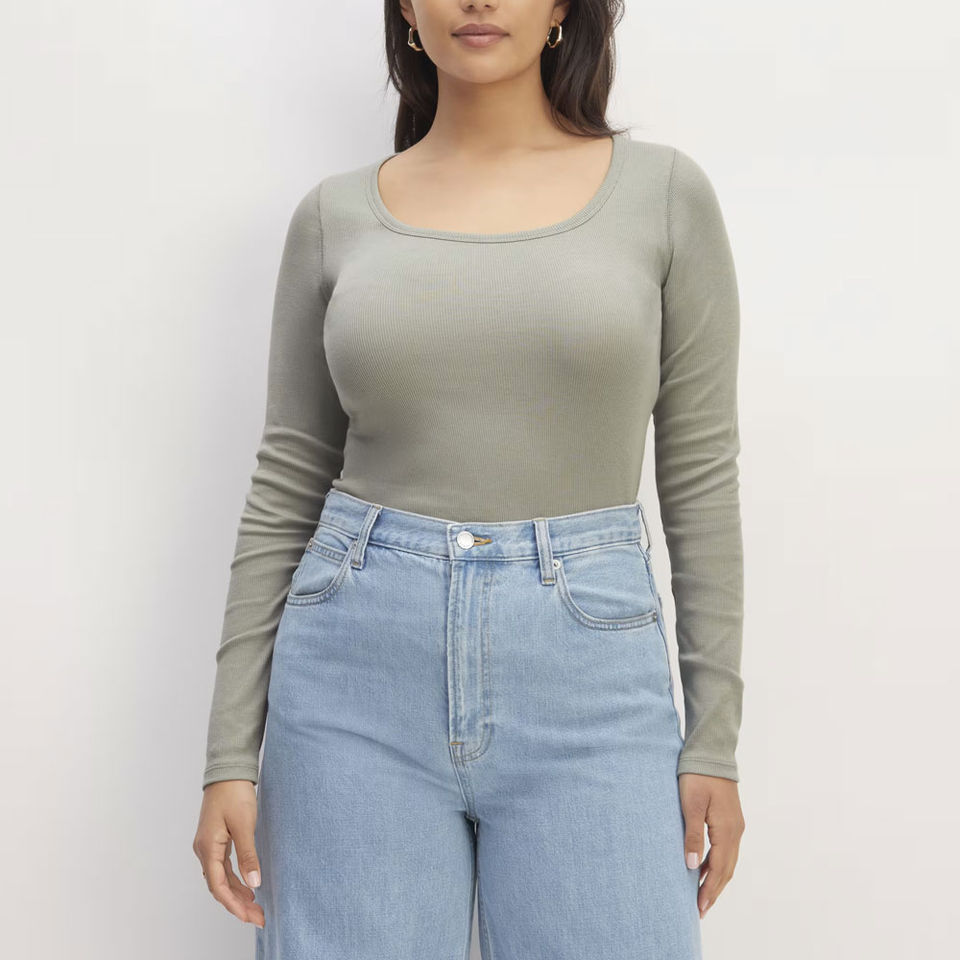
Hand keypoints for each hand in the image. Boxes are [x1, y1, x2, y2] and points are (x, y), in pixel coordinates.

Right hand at [193, 780, 264, 928]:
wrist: (228, 771)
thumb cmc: (234, 794)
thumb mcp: (244, 825)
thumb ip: (248, 855)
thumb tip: (254, 884)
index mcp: (208, 848)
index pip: (218, 886)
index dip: (234, 905)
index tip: (250, 916)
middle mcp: (204, 850)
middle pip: (219, 886)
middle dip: (237, 904)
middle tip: (258, 917)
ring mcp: (209, 845)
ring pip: (221, 878)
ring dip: (237, 893)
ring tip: (255, 907)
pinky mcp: (216, 839)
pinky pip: (222, 867)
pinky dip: (234, 880)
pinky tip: (247, 886)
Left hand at [678, 773, 744, 917]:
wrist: (711, 752)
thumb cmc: (698, 776)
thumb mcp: (690, 805)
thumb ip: (692, 836)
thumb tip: (692, 867)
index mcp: (727, 830)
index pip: (719, 869)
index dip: (710, 890)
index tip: (699, 908)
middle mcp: (736, 831)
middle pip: (727, 869)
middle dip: (714, 890)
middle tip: (701, 910)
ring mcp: (735, 825)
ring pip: (728, 860)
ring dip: (716, 878)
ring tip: (702, 895)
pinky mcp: (731, 819)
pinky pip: (726, 848)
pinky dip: (716, 863)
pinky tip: (704, 867)